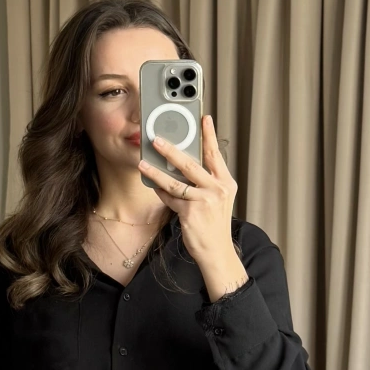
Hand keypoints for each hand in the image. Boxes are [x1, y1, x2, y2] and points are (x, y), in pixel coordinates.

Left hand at [138, 114, 238, 266]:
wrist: (216, 251)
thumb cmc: (214, 225)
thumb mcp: (217, 199)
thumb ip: (205, 181)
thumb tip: (182, 164)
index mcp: (226, 183)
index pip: (215, 154)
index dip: (209, 135)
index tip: (204, 118)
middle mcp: (217, 189)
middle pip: (191, 164)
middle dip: (172, 150)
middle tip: (157, 139)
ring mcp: (205, 201)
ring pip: (175, 182)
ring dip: (156, 171)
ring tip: (143, 163)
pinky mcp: (191, 213)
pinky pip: (171, 198)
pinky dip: (161, 192)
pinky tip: (152, 184)